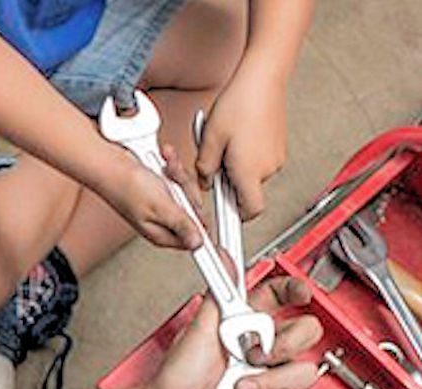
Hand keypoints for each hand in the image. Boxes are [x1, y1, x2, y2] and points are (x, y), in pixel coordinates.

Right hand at [94, 142, 203, 249]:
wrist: (110, 164)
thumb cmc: (126, 187)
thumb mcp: (161, 208)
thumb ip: (182, 226)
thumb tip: (197, 243)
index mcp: (162, 234)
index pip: (192, 238)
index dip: (200, 223)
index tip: (202, 214)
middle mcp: (163, 221)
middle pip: (194, 210)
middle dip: (187, 191)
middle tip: (175, 184)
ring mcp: (163, 205)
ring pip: (188, 192)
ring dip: (179, 176)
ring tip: (166, 170)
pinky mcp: (161, 189)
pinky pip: (178, 179)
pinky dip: (173, 168)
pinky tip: (164, 164)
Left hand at [143, 276, 322, 388]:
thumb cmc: (174, 381)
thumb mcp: (196, 330)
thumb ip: (216, 295)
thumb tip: (222, 257)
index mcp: (241, 325)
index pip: (278, 297)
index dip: (295, 291)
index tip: (302, 294)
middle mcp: (257, 350)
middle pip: (305, 335)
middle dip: (284, 348)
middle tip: (254, 355)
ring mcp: (264, 379)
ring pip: (302, 375)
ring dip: (267, 385)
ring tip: (238, 388)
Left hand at [196, 60, 288, 219]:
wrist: (263, 78)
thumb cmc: (239, 104)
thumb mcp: (210, 140)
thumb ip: (205, 167)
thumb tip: (205, 182)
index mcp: (249, 172)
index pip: (249, 211)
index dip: (234, 215)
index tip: (222, 212)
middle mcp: (268, 168)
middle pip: (246, 191)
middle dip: (228, 182)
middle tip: (215, 160)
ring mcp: (276, 157)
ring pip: (251, 174)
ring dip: (236, 165)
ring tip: (226, 140)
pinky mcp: (279, 145)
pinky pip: (259, 159)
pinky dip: (246, 154)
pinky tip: (236, 134)